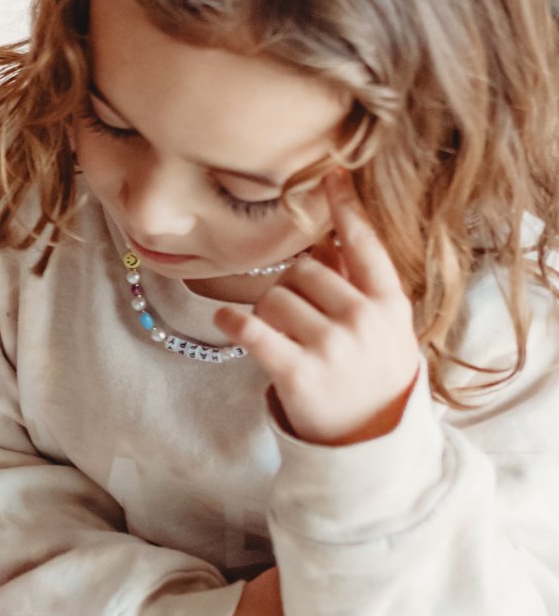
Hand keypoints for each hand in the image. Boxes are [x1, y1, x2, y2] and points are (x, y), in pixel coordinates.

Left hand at [212, 173, 420, 446]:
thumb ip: (360, 284)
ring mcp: (332, 346)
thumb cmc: (372, 377)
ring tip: (284, 337)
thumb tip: (325, 237)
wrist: (369, 443)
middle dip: (291, 286)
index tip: (329, 173)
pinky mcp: (298, 372)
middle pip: (303, 270)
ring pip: (275, 297)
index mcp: (389, 304)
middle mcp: (363, 320)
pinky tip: (225, 323)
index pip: (365, 245)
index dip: (345, 207)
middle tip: (298, 316)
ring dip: (268, 312)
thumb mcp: (386, 329)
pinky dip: (233, 323)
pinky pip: (253, 330)